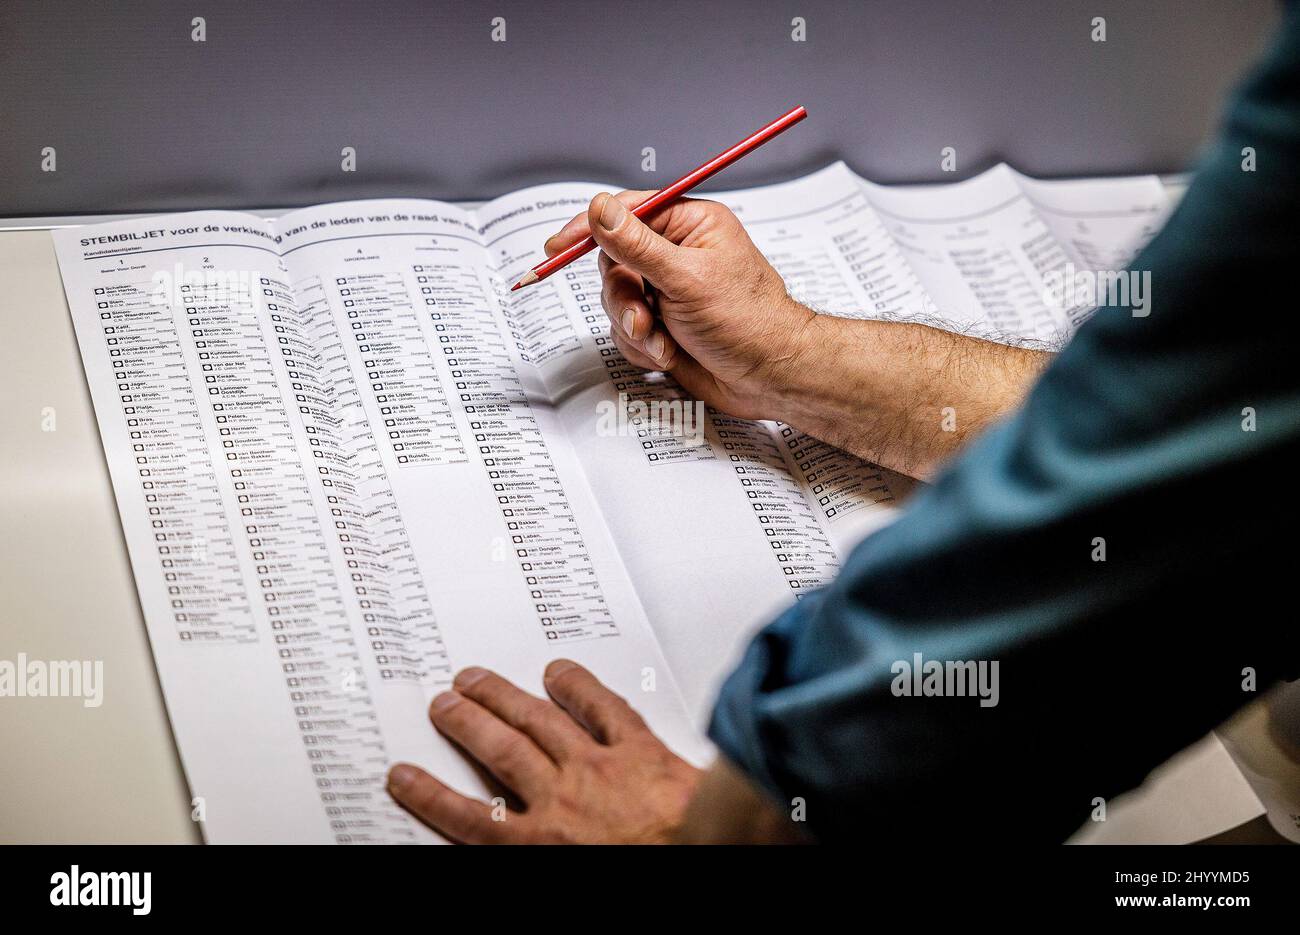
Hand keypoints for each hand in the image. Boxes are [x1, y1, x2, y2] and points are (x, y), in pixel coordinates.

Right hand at [386, 660, 701, 843]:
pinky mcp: (638, 750)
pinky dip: (579, 688)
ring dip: (503, 697)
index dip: (430, 795)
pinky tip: (560, 673)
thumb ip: (540, 854)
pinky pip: (604, 710)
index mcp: (540, 846)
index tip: (405, 776)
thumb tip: (507, 844)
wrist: (707, 857)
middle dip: (465, 724)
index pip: (469, 819)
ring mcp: (598, 769)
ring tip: (478, 679)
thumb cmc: (648, 874)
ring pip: (538, 724)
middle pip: (498, 752)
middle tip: (443, 704)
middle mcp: (561, 800)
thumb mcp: (572, 881)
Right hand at [544, 190, 815, 419]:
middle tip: (642, 318)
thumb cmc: (749, 323)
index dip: (589, 228)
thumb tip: (600, 209)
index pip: (626, 213)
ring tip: (663, 342)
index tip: (557, 246)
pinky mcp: (664, 324)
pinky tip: (670, 354)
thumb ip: (636, 245)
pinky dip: (643, 347)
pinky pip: (627, 331)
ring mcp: (669, 291)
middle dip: (624, 298)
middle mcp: (677, 254)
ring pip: (617, 301)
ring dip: (634, 328)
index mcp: (690, 225)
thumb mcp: (686, 278)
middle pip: (613, 263)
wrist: (770, 377)